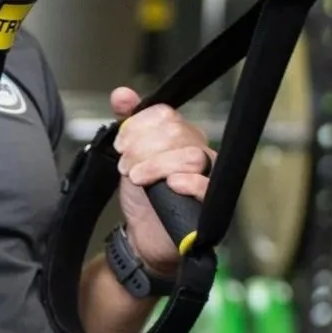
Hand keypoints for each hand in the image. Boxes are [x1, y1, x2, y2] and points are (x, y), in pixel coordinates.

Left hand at [108, 85, 209, 267]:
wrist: (143, 238)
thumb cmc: (143, 198)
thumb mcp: (129, 158)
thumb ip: (128, 125)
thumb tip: (122, 94)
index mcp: (181, 137)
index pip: (165, 114)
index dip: (138, 127)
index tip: (121, 147)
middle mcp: (199, 151)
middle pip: (175, 132)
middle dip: (141, 148)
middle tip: (126, 167)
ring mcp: (208, 175)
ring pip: (188, 154)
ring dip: (155, 165)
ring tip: (138, 179)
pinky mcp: (210, 202)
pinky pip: (205, 183)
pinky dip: (185, 181)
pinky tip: (169, 186)